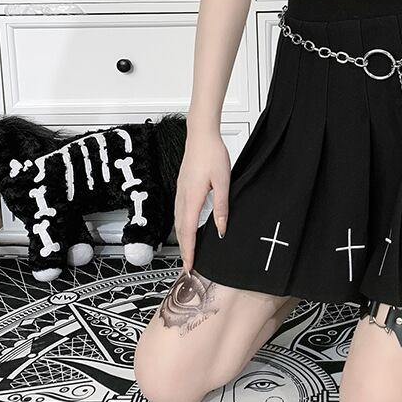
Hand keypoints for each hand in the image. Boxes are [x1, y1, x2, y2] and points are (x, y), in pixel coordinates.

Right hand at [174, 129, 230, 274]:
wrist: (201, 135)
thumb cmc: (212, 154)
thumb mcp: (223, 182)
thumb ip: (221, 207)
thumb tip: (221, 229)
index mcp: (191, 198)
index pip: (188, 232)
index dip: (189, 252)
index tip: (189, 266)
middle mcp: (182, 197)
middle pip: (180, 230)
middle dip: (184, 250)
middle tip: (188, 265)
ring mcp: (179, 191)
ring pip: (178, 221)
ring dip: (182, 238)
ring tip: (188, 251)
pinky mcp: (182, 186)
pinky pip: (179, 211)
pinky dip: (182, 225)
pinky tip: (187, 227)